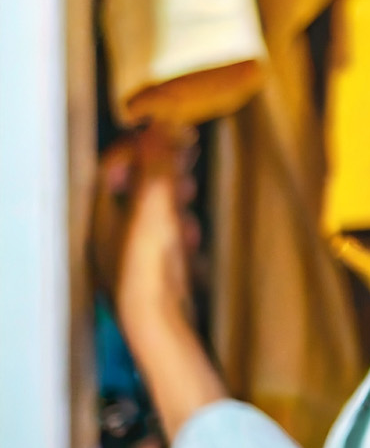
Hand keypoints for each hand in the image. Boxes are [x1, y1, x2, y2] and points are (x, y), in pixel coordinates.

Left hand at [95, 128, 222, 438]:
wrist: (158, 323)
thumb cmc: (150, 265)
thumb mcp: (156, 205)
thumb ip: (160, 165)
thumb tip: (162, 123)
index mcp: (100, 214)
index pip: (111, 166)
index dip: (140, 146)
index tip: (168, 134)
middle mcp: (107, 234)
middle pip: (131, 187)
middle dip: (160, 168)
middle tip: (187, 153)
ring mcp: (128, 254)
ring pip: (149, 212)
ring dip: (171, 195)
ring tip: (190, 189)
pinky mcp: (149, 272)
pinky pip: (162, 238)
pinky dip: (177, 226)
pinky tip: (191, 233)